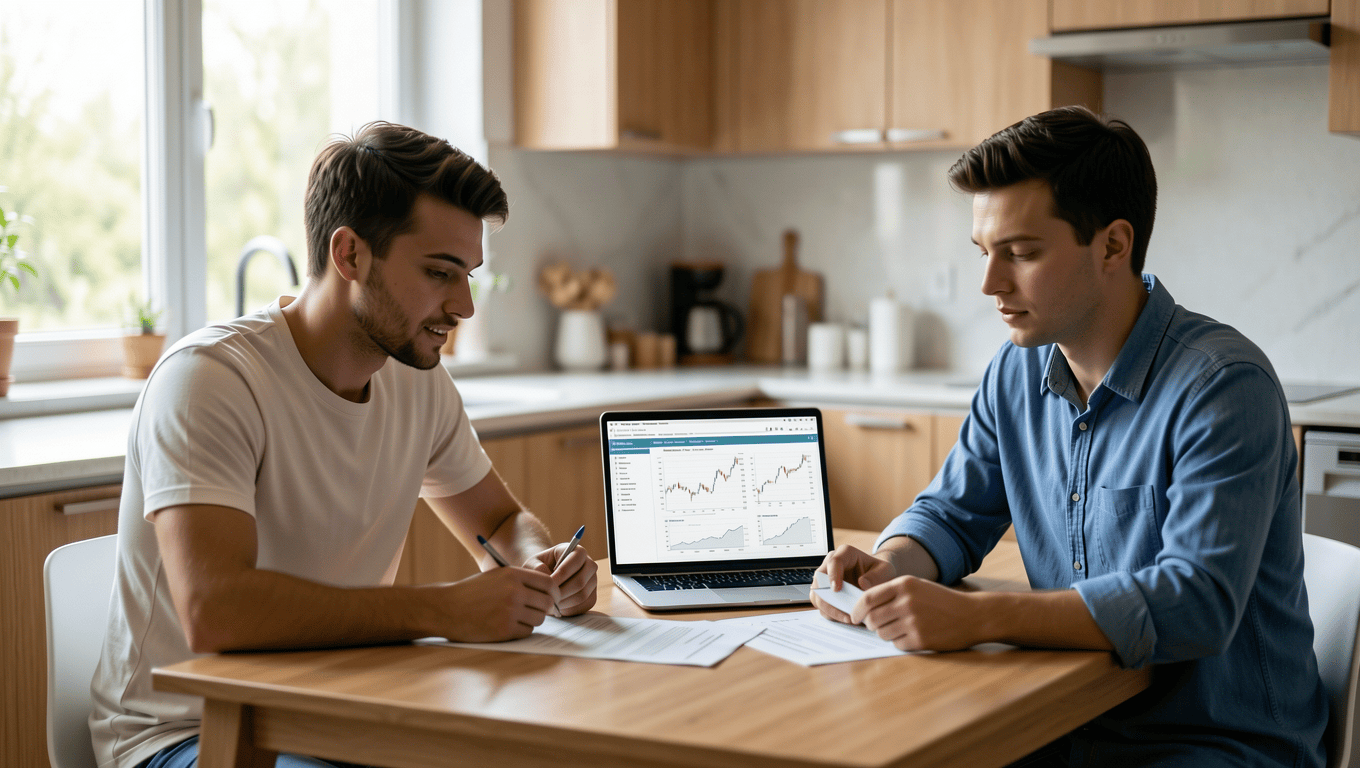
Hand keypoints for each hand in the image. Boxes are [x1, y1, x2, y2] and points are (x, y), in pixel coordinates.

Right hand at [435, 566, 555, 641]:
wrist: (446, 609)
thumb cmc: (472, 592)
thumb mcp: (496, 576)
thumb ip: (521, 580)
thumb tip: (551, 591)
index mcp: (513, 575)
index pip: (549, 583)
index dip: (554, 592)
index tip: (552, 598)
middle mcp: (514, 591)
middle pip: (547, 603)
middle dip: (545, 609)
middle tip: (537, 611)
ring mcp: (510, 611)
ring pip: (539, 619)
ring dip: (532, 620)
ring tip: (517, 617)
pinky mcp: (504, 630)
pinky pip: (527, 631)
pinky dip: (521, 630)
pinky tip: (507, 625)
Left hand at [525, 543, 597, 616]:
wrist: (546, 578)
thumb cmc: (539, 567)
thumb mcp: (532, 563)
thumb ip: (536, 567)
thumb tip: (547, 575)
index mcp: (577, 551)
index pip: (575, 561)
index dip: (561, 574)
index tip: (547, 584)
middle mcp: (589, 565)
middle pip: (581, 581)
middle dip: (562, 592)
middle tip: (547, 597)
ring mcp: (593, 581)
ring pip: (583, 595)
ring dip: (564, 602)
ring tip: (549, 603)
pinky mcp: (592, 596)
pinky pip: (584, 606)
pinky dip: (569, 609)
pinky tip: (556, 607)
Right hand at [810, 544, 895, 623]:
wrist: (877, 579)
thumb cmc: (880, 573)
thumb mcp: (885, 571)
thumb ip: (876, 576)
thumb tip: (862, 584)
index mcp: (845, 553)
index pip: (833, 561)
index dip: (832, 575)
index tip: (837, 589)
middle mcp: (831, 564)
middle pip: (819, 579)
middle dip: (828, 598)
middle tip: (844, 612)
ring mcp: (826, 579)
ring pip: (816, 594)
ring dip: (828, 609)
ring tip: (847, 619)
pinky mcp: (825, 593)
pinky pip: (821, 605)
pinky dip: (830, 614)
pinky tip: (845, 619)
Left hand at [855, 575, 984, 651]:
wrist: (973, 615)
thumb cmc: (942, 600)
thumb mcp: (918, 586)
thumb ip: (892, 592)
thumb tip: (864, 606)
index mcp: (904, 585)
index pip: (867, 598)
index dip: (857, 609)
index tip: (854, 616)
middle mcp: (907, 602)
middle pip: (872, 619)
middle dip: (871, 624)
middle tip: (879, 624)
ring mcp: (913, 622)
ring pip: (882, 633)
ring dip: (886, 633)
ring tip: (901, 628)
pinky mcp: (920, 640)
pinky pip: (897, 644)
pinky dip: (900, 642)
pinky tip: (914, 635)